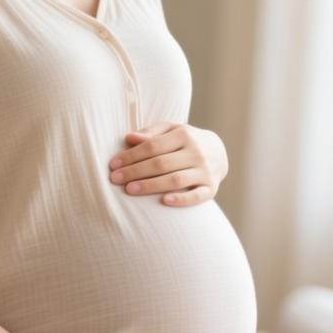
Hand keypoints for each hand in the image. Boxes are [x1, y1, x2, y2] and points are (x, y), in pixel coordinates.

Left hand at [107, 122, 228, 206]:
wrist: (219, 152)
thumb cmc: (186, 141)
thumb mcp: (171, 130)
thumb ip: (151, 132)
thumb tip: (129, 137)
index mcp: (184, 135)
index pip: (153, 145)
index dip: (131, 155)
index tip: (113, 164)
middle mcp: (196, 152)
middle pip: (161, 163)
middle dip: (135, 171)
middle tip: (115, 179)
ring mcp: (205, 171)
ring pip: (175, 180)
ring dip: (151, 185)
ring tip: (129, 190)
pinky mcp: (212, 188)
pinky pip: (197, 196)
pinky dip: (181, 200)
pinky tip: (164, 202)